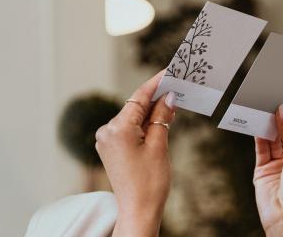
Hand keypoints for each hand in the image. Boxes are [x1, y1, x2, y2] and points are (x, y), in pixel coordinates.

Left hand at [95, 70, 175, 236]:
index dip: (156, 83)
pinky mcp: (110, 147)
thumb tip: (167, 97)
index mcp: (118, 129)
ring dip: (151, 113)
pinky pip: (128, 128)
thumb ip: (161, 117)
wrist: (138, 210)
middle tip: (176, 91)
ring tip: (171, 111)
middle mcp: (107, 131)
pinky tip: (158, 123)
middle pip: (135, 106)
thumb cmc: (149, 182)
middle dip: (156, 100)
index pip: (139, 97)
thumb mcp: (159, 146)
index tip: (168, 72)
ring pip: (132, 117)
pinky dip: (143, 124)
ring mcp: (106, 140)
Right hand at [253, 93, 282, 236]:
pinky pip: (260, 145)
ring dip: (267, 119)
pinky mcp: (262, 166)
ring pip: (271, 134)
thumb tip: (282, 110)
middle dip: (280, 110)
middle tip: (273, 91)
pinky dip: (257, 133)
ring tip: (262, 102)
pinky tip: (254, 120)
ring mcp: (277, 159)